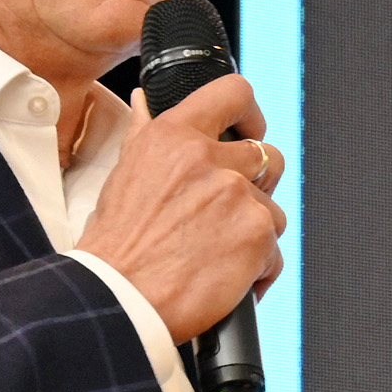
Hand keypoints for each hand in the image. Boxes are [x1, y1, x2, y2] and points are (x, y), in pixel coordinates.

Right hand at [81, 71, 286, 338]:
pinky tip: (226, 281)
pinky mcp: (257, 234)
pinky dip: (258, 271)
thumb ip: (146, 135)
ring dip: (254, 233)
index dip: (250, 114)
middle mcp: (208, 159)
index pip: (233, 93)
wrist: (118, 298)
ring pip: (274, 209)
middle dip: (257, 186)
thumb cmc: (115, 246)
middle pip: (268, 157)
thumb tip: (146, 101)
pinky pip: (276, 251)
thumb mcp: (123, 175)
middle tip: (227, 215)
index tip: (250, 132)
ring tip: (216, 256)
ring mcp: (237, 195)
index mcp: (174, 136)